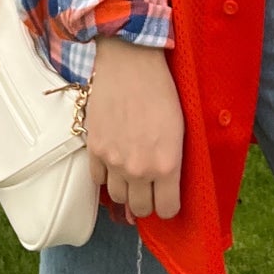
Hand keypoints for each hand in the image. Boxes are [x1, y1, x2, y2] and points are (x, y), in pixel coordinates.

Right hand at [85, 38, 183, 219]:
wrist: (129, 64)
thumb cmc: (161, 91)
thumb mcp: (179, 128)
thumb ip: (172, 161)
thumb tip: (163, 183)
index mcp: (167, 165)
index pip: (167, 209)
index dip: (168, 205)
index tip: (167, 196)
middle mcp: (139, 170)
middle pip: (140, 209)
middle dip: (147, 203)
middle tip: (149, 189)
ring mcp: (113, 161)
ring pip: (118, 198)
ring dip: (126, 192)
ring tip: (131, 177)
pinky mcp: (94, 150)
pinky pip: (98, 180)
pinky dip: (106, 177)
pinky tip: (113, 164)